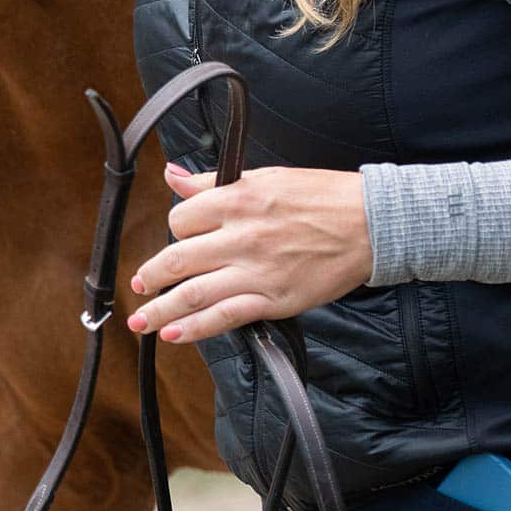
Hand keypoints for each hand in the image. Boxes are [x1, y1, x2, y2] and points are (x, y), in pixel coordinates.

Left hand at [126, 163, 373, 345]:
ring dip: (160, 310)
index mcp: (237, 201)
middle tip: (138, 286)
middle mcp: (241, 237)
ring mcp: (257, 271)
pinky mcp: (275, 299)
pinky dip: (195, 328)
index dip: (175, 231)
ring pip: (194, 294)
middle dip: (151, 277)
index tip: (178, 240)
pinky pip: (226, 316)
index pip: (182, 220)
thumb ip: (210, 182)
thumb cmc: (321, 197)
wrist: (372, 223)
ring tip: (140, 321)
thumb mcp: (263, 177)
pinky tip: (174, 334)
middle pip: (178, 260)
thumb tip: (170, 175)